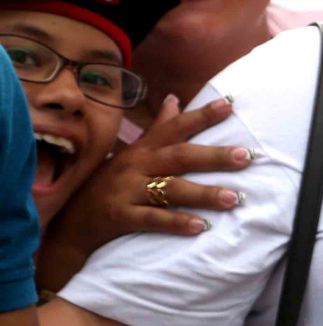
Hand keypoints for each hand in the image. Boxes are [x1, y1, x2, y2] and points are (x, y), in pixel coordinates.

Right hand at [37, 96, 251, 290]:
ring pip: (171, 189)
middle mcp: (136, 165)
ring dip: (204, 194)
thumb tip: (175, 99)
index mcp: (142, 148)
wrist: (72, 222)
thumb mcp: (133, 153)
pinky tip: (200, 226)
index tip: (230, 104)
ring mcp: (127, 190)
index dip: (201, 115)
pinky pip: (152, 219)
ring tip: (234, 198)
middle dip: (214, 156)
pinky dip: (176, 222)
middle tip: (246, 157)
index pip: (175, 127)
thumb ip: (158, 128)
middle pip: (180, 157)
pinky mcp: (120, 216)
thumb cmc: (111, 182)